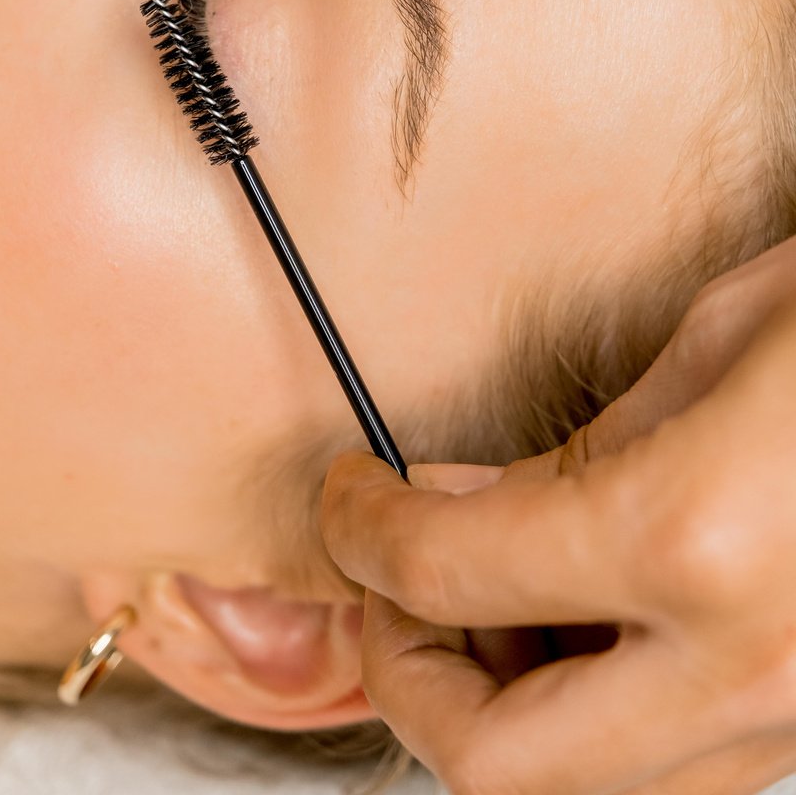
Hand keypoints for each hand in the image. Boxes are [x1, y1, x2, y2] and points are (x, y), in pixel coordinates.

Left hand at [322, 236, 795, 793]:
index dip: (364, 535)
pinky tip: (576, 625)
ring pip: (591, 792)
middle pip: (500, 766)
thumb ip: (578, 448)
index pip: (454, 571)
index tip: (346, 501)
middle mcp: (750, 664)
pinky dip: (594, 715)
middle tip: (379, 588)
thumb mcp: (715, 345)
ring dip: (497, 714)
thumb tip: (458, 501)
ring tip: (467, 609)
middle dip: (406, 680)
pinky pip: (675, 761)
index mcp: (697, 541)